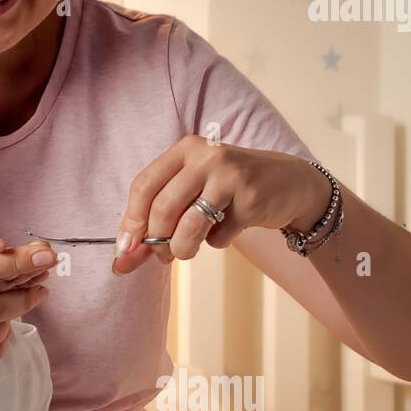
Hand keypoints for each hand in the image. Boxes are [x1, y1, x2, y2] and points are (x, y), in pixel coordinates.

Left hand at [111, 135, 329, 275]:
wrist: (287, 182)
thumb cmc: (227, 190)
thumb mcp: (191, 192)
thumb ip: (157, 219)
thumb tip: (122, 260)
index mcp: (184, 150)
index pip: (144, 185)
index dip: (130, 221)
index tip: (124, 250)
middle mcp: (206, 156)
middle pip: (163, 207)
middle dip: (156, 241)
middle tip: (161, 256)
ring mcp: (231, 176)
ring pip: (190, 225)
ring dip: (182, 248)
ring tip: (186, 252)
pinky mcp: (252, 198)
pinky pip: (220, 235)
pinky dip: (216, 242)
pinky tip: (226, 230)